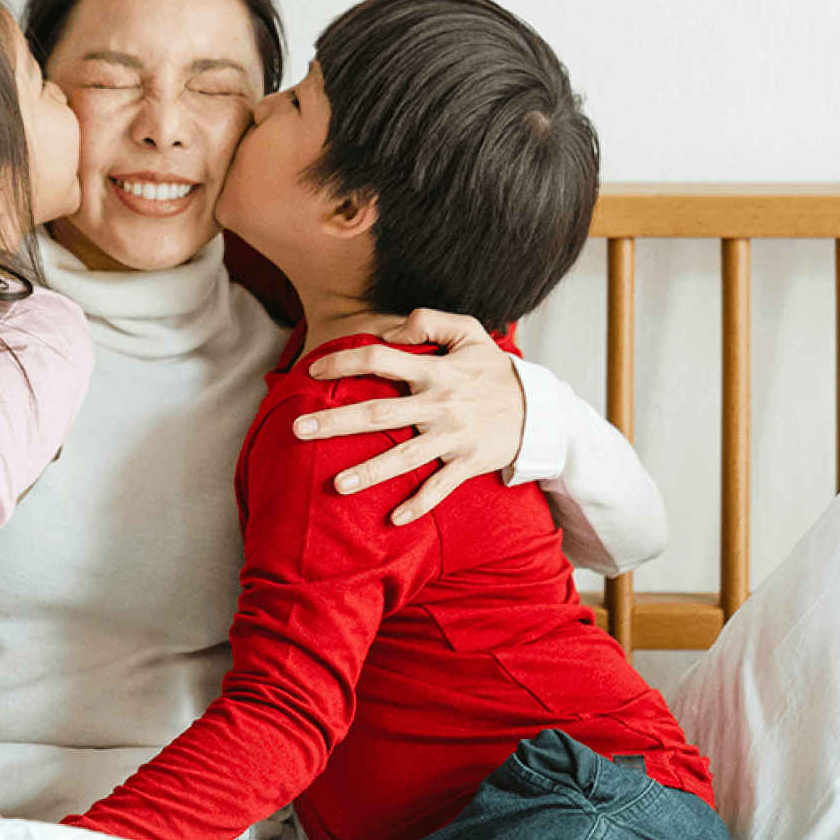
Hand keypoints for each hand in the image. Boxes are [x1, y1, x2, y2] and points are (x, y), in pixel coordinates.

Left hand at [297, 308, 524, 525]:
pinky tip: (393, 519)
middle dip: (337, 422)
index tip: (314, 370)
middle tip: (299, 429)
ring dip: (370, 471)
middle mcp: (440, 404)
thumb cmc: (494, 369)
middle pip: (379, 412)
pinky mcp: (468, 463)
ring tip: (336, 484)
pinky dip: (419, 505)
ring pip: (405, 457)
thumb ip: (430, 321)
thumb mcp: (471, 331)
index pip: (380, 360)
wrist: (540, 409)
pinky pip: (440, 488)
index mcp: (435, 371)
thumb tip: (391, 331)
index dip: (345, 361)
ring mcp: (453, 437)